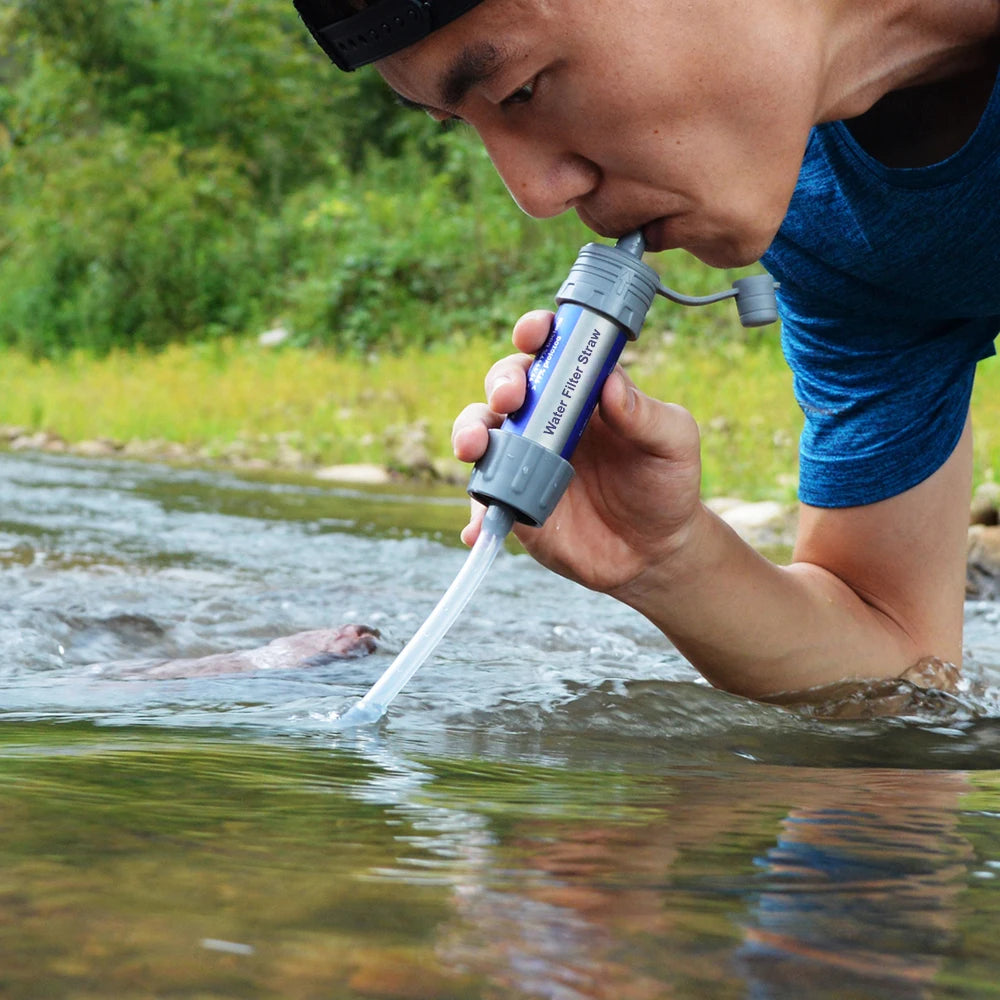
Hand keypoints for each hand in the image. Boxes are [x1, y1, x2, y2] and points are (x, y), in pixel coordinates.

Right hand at [452, 309, 705, 594]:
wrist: (653, 551)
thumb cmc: (665, 485)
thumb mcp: (673, 445)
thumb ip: (647, 415)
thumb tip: (610, 383)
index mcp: (583, 391)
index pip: (552, 349)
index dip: (536, 332)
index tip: (534, 334)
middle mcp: (546, 418)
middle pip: (507, 385)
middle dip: (500, 383)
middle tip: (509, 399)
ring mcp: (525, 458)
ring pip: (483, 432)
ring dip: (470, 432)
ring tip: (474, 448)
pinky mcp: (513, 500)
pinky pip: (484, 498)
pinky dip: (475, 510)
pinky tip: (478, 525)